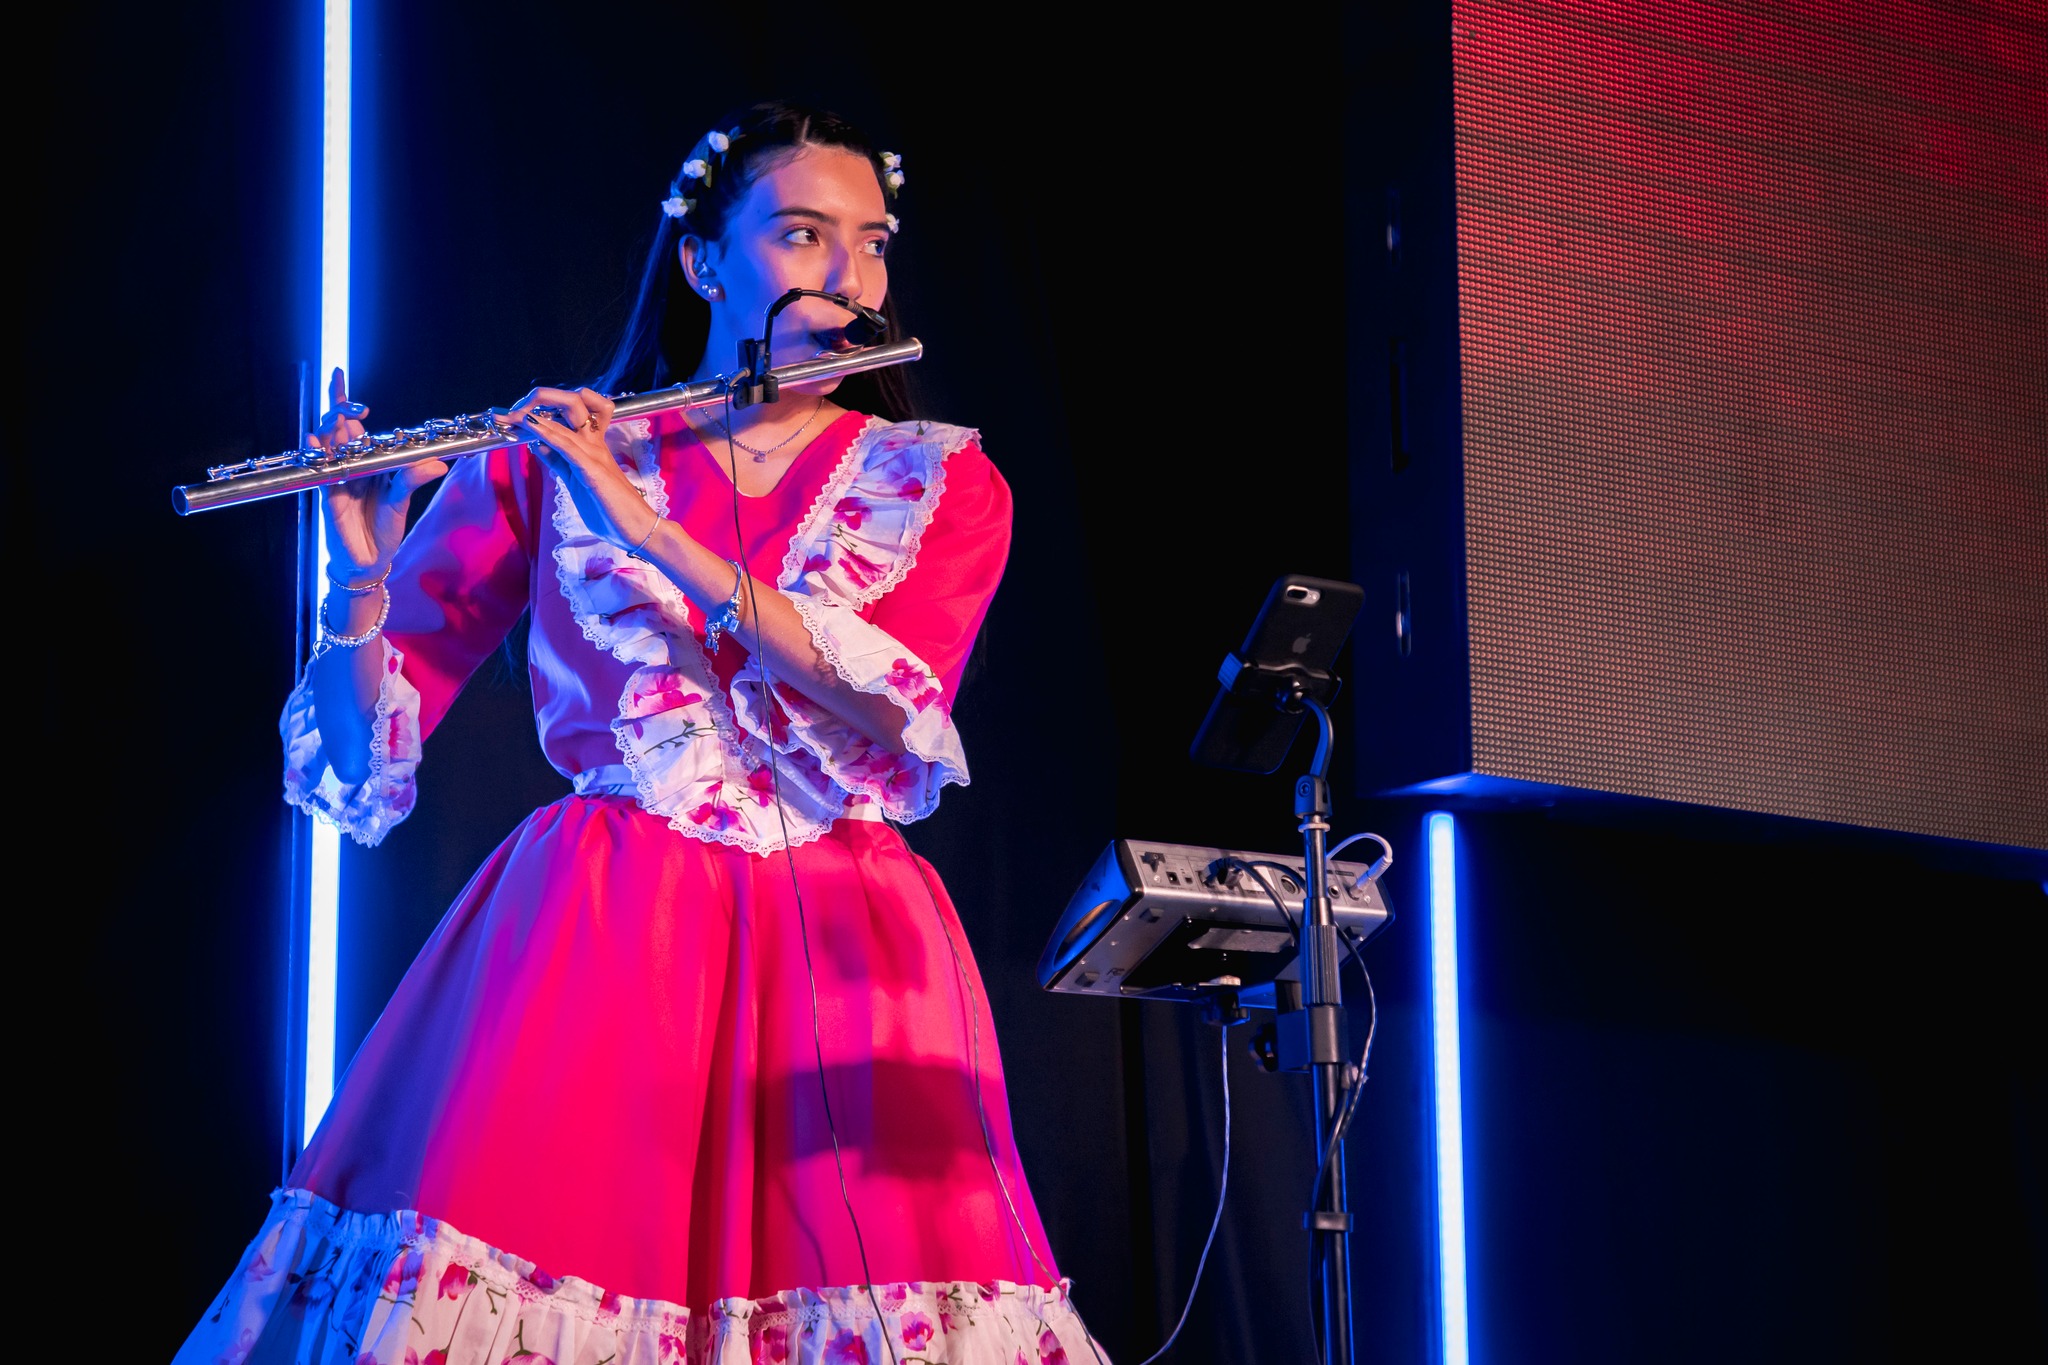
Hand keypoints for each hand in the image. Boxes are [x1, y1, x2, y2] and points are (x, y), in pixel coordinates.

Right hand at [314, 368, 448, 582]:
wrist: (369, 560)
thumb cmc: (384, 528)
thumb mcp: (401, 500)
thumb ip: (413, 479)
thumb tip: (439, 463)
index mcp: (366, 460)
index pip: (351, 424)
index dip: (343, 401)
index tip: (338, 375)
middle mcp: (348, 465)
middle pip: (335, 430)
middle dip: (337, 411)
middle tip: (347, 402)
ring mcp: (335, 479)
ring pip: (326, 447)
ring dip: (329, 430)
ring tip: (337, 416)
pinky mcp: (327, 496)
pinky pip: (320, 472)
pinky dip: (316, 455)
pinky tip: (314, 441)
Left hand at [508, 385, 659, 549]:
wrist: (639, 531)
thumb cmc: (612, 511)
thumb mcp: (577, 482)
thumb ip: (559, 464)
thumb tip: (538, 446)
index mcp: (593, 446)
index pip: (572, 412)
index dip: (544, 407)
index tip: (517, 415)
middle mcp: (595, 444)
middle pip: (572, 404)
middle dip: (539, 400)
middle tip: (512, 412)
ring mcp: (596, 455)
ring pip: (566, 422)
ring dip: (535, 415)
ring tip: (511, 413)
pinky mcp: (594, 471)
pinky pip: (568, 446)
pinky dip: (547, 433)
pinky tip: (530, 424)